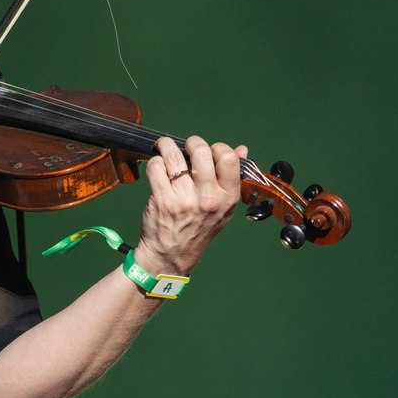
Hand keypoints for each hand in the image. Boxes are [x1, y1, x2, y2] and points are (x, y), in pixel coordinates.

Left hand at [136, 136, 247, 276]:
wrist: (171, 256)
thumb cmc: (198, 229)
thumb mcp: (223, 208)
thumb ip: (231, 177)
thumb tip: (242, 149)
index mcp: (227, 198)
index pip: (228, 159)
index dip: (217, 147)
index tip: (209, 151)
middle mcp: (208, 198)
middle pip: (201, 151)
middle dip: (191, 142)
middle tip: (186, 146)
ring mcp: (184, 199)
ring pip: (174, 156)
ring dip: (167, 146)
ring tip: (165, 147)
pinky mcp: (162, 201)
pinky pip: (156, 167)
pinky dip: (154, 162)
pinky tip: (157, 167)